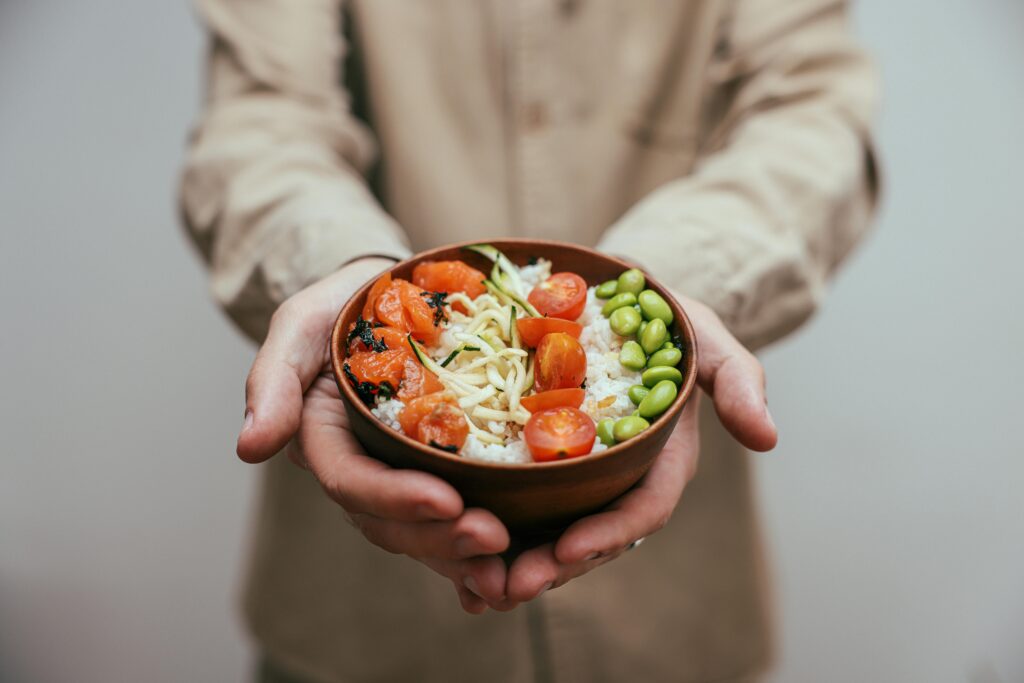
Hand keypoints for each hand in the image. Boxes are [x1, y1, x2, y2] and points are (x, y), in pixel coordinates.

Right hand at [236, 259, 511, 613]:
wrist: (388, 295)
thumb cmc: (341, 305)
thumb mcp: (298, 325)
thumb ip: (273, 381)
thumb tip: (250, 448)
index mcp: (325, 442)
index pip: (352, 482)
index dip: (394, 497)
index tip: (446, 500)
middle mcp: (363, 470)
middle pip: (393, 522)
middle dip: (441, 537)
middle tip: (494, 537)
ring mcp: (402, 477)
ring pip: (428, 533)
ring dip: (466, 555)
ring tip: (513, 563)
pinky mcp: (442, 474)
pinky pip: (459, 518)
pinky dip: (483, 549)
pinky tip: (521, 565)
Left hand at [499, 296, 776, 604]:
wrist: (619, 302)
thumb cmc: (667, 322)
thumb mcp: (706, 338)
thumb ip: (737, 380)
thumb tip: (767, 438)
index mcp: (662, 461)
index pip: (642, 510)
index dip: (609, 533)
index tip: (569, 547)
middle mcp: (620, 479)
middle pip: (590, 536)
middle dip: (554, 564)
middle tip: (510, 584)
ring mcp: (580, 477)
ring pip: (551, 532)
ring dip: (517, 560)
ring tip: (478, 583)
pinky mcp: (543, 465)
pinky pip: (521, 507)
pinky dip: (495, 533)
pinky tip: (457, 555)